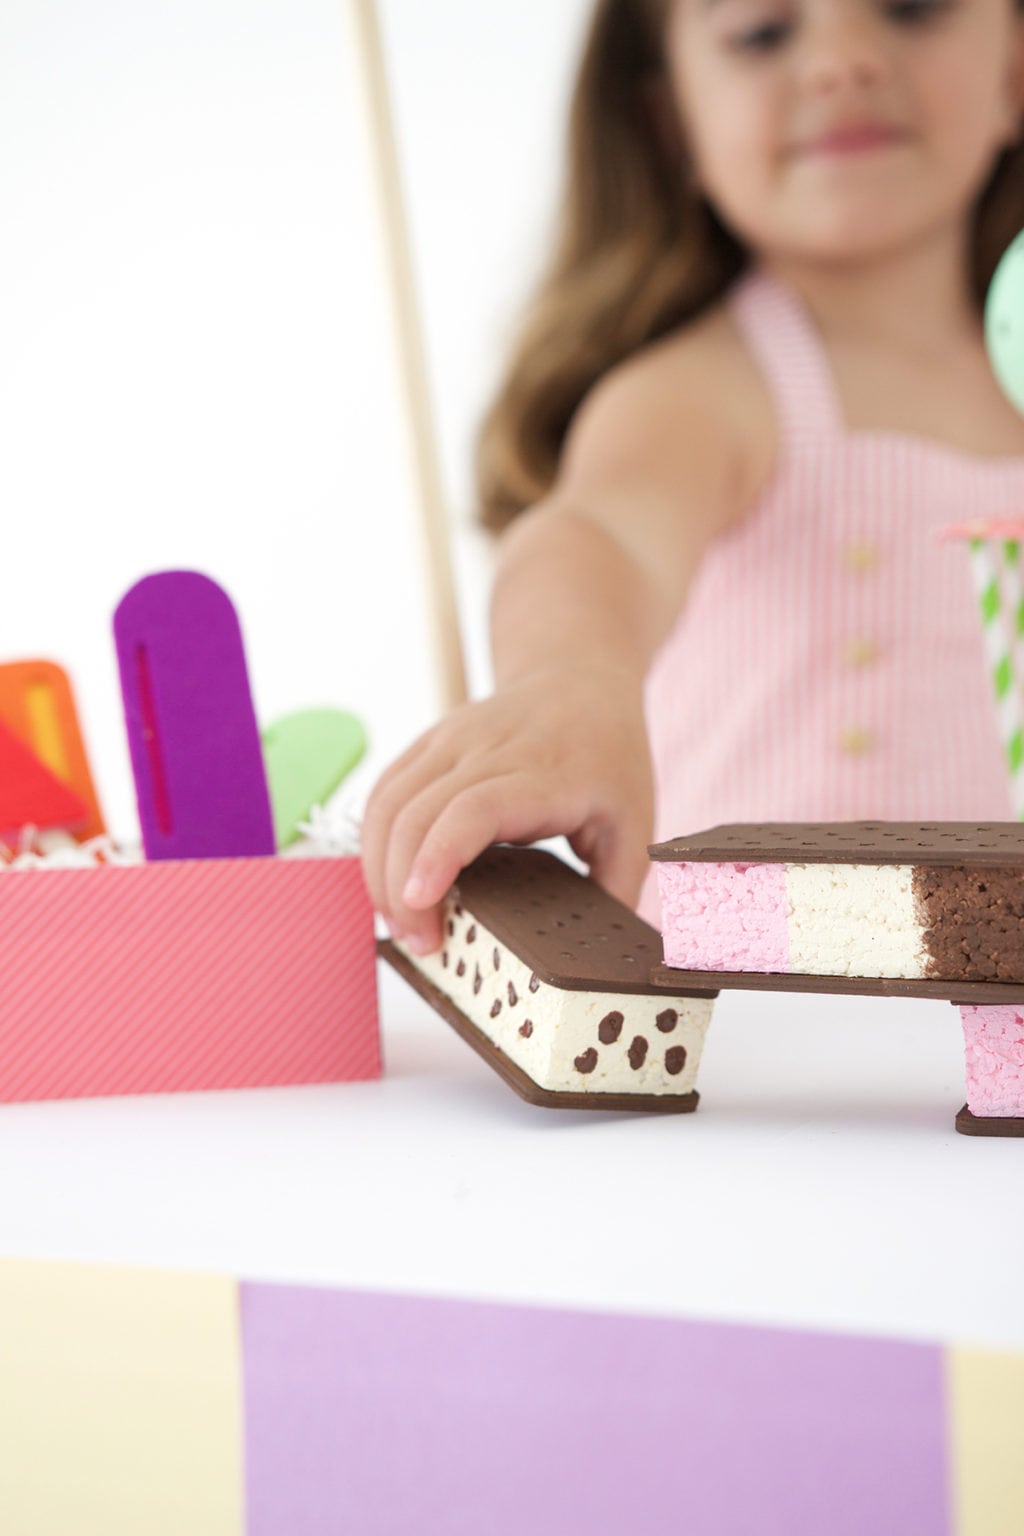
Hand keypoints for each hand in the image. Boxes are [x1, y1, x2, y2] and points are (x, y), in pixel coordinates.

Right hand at [361, 664, 653, 953]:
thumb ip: (616, 891)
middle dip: (401, 887)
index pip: (473, 809)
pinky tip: (389, 882)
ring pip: (387, 803)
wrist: (578, 676)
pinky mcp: (427, 743)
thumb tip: (598, 959)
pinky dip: (375, 843)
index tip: (422, 904)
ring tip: (400, 922)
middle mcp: (487, 749)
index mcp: (543, 772)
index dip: (439, 856)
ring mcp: (449, 741)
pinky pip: (383, 792)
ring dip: (379, 869)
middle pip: (417, 814)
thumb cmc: (608, 754)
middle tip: (419, 942)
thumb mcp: (634, 823)